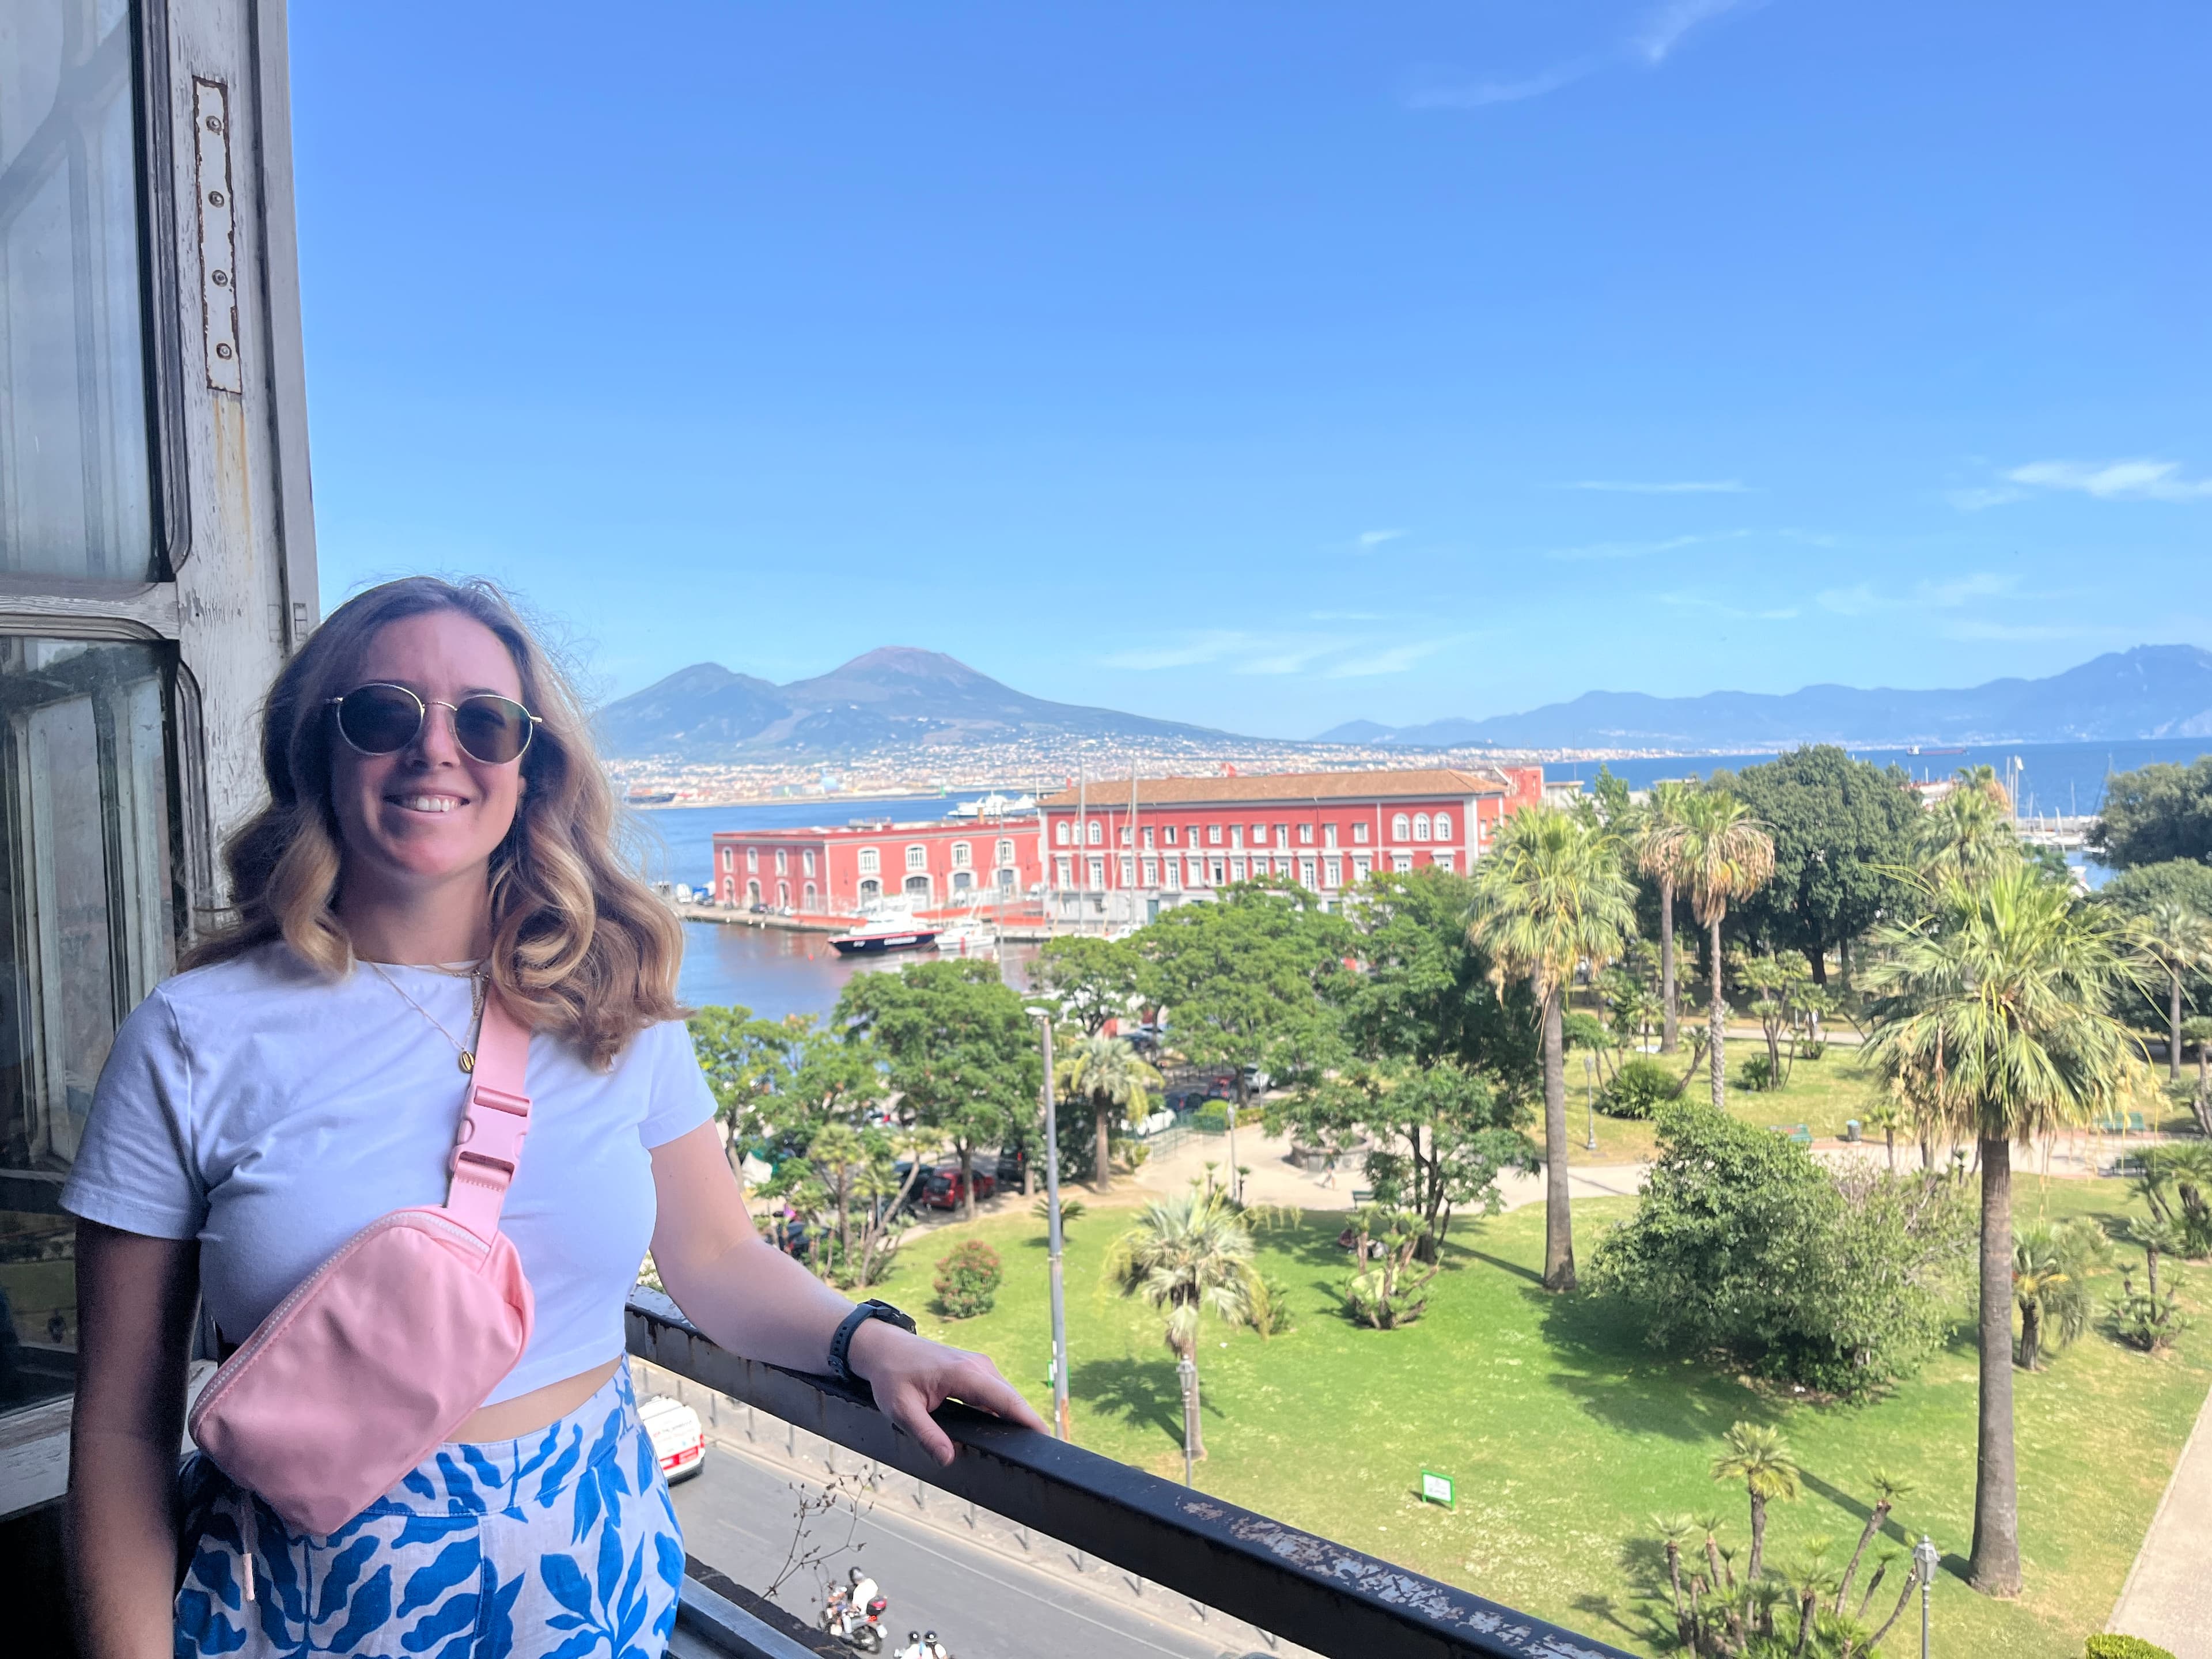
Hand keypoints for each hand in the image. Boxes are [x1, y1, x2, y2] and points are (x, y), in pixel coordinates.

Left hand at [845, 1318, 1047, 1464]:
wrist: (883, 1347)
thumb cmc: (890, 1375)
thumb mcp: (901, 1409)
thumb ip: (926, 1435)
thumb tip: (949, 1459)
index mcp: (964, 1373)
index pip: (1005, 1399)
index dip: (1028, 1419)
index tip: (1047, 1440)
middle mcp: (978, 1366)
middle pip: (1012, 1399)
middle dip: (1027, 1424)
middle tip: (1041, 1456)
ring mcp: (978, 1366)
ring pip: (1006, 1396)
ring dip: (1016, 1418)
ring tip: (1027, 1448)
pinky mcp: (975, 1370)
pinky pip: (996, 1393)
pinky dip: (1005, 1410)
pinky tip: (1006, 1431)